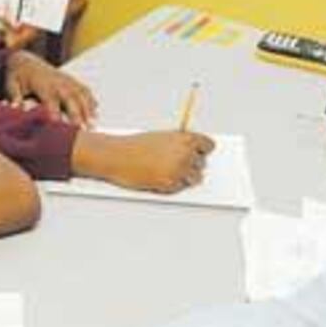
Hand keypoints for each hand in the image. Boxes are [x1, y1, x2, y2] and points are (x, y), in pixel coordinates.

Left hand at [4, 50, 97, 126]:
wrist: (25, 61)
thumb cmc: (17, 76)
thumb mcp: (11, 85)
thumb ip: (14, 97)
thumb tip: (13, 107)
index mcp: (42, 84)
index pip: (51, 99)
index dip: (55, 112)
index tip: (59, 126)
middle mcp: (57, 82)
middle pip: (71, 98)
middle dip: (78, 114)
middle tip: (83, 130)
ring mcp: (66, 80)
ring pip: (81, 95)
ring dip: (88, 109)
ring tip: (93, 125)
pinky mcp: (71, 81)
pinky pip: (84, 90)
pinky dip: (91, 101)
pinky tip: (96, 113)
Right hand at [72, 130, 215, 192]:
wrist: (117, 155)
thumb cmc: (135, 145)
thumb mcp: (161, 138)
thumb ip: (178, 144)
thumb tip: (194, 155)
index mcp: (186, 138)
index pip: (208, 145)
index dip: (202, 150)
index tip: (199, 153)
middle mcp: (186, 154)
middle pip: (202, 164)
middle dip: (191, 165)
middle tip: (174, 164)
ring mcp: (179, 171)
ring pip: (195, 178)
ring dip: (185, 177)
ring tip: (166, 171)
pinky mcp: (171, 185)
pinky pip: (180, 188)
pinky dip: (172, 185)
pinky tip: (158, 177)